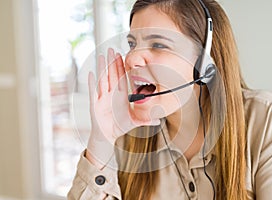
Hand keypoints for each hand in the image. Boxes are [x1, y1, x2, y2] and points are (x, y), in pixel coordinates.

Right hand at [87, 48, 159, 166]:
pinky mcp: (95, 105)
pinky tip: (91, 74)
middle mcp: (111, 94)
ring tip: (102, 56)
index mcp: (121, 96)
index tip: (121, 55)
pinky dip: (92, 83)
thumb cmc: (120, 127)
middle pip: (111, 75)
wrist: (108, 136)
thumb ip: (146, 120)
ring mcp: (102, 98)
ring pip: (102, 80)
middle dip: (111, 63)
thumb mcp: (134, 122)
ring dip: (102, 68)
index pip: (121, 78)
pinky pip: (93, 92)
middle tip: (111, 49)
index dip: (121, 67)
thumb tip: (159, 120)